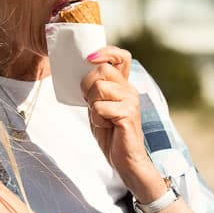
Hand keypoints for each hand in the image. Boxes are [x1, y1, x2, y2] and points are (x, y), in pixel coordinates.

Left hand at [82, 47, 158, 192]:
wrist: (126, 160)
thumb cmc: (111, 134)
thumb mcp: (99, 107)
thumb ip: (95, 90)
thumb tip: (82, 72)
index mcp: (124, 86)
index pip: (121, 56)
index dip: (106, 52)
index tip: (90, 58)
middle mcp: (130, 90)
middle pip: (103, 70)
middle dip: (88, 86)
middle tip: (91, 104)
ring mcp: (131, 102)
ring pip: (99, 88)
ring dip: (92, 105)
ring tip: (101, 118)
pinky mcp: (128, 115)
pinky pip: (100, 107)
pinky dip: (96, 118)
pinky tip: (106, 126)